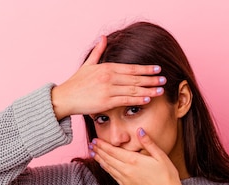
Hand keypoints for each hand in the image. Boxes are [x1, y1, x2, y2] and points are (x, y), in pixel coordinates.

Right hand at [51, 36, 166, 119]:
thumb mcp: (87, 64)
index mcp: (106, 68)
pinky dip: (137, 99)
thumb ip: (98, 52)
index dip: (146, 68)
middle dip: (151, 79)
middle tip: (164, 79)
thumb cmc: (76, 83)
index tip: (157, 69)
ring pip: (133, 89)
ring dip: (148, 90)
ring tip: (160, 90)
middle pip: (135, 78)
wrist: (65, 97)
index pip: (131, 68)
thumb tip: (103, 38)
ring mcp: (108, 90)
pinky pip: (125, 100)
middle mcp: (109, 77)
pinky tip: (147, 99)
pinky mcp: (106, 102)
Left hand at [91, 128, 189, 184]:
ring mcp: (125, 180)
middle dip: (98, 150)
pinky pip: (113, 176)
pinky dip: (106, 169)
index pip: (113, 150)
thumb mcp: (161, 156)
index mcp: (134, 161)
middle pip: (108, 158)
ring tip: (93, 153)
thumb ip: (148, 142)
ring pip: (108, 167)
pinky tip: (104, 166)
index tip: (95, 139)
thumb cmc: (167, 176)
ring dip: (100, 160)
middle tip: (91, 144)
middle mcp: (126, 170)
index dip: (103, 145)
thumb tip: (140, 130)